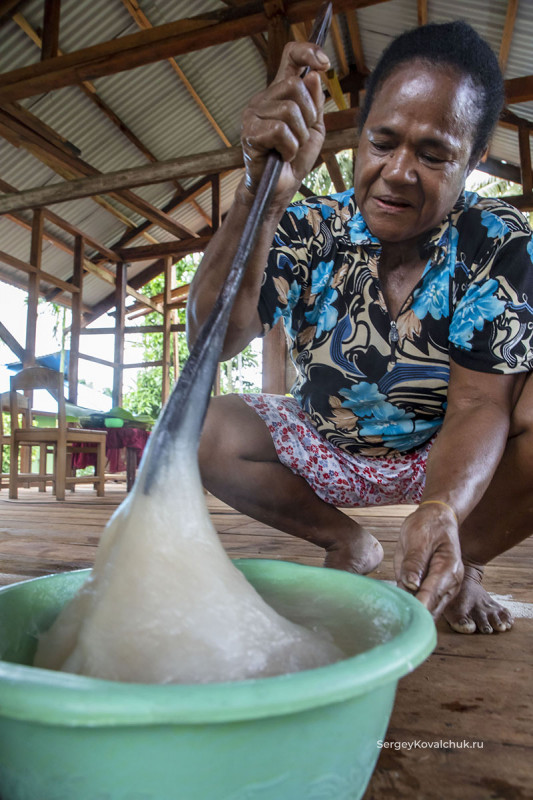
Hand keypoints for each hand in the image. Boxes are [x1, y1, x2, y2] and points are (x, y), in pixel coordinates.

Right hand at [239, 42, 329, 204]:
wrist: (280, 189)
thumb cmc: (294, 158)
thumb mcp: (314, 128)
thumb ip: (315, 102)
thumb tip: (314, 75)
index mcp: (280, 92)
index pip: (290, 56)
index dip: (308, 51)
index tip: (325, 63)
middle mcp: (264, 98)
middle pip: (296, 85)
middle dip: (309, 114)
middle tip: (301, 135)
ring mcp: (253, 114)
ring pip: (290, 110)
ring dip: (299, 136)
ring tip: (290, 148)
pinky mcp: (249, 133)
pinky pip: (279, 131)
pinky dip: (289, 147)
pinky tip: (281, 155)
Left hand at [394, 503, 463, 618]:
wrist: (438, 519)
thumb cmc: (428, 526)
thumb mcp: (418, 539)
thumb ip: (414, 563)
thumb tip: (410, 585)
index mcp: (448, 569)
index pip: (431, 595)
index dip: (417, 608)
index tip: (403, 619)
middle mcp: (450, 584)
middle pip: (431, 609)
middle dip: (413, 615)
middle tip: (391, 621)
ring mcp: (444, 589)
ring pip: (427, 610)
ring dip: (411, 611)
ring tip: (392, 615)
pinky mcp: (434, 590)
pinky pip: (422, 602)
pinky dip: (410, 605)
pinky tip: (396, 605)